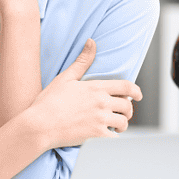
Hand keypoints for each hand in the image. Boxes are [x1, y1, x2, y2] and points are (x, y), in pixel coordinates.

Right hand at [23, 39, 142, 149]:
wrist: (39, 125)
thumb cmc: (49, 101)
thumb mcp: (66, 78)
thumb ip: (82, 61)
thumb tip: (92, 42)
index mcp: (96, 88)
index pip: (126, 87)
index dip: (136, 91)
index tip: (139, 96)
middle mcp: (101, 103)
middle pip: (127, 106)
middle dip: (128, 110)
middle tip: (124, 113)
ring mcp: (100, 119)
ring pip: (123, 122)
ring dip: (123, 124)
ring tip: (117, 126)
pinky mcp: (96, 135)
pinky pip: (115, 136)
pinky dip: (115, 136)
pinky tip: (109, 135)